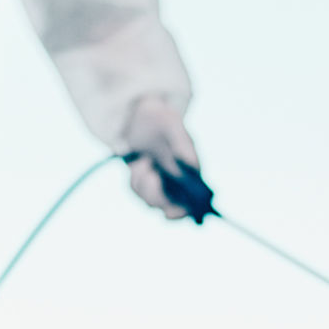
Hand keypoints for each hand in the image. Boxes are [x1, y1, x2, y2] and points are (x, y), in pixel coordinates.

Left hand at [119, 96, 199, 219]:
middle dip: (155, 194)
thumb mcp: (171, 125)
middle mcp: (180, 183)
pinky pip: (137, 191)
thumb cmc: (161, 118)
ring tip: (144, 160)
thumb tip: (191, 165)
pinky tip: (138, 163)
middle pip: (169, 206)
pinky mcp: (145, 183)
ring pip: (150, 200)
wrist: (139, 115)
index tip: (169, 214)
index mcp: (192, 174)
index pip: (193, 202)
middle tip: (148, 169)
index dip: (182, 212)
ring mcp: (162, 185)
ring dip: (143, 181)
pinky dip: (135, 179)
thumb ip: (182, 144)